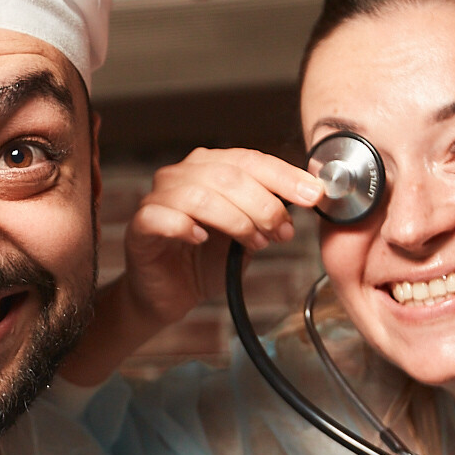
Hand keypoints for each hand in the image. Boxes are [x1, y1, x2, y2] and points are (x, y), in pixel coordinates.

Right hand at [119, 148, 322, 328]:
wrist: (172, 294)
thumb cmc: (207, 260)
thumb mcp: (249, 232)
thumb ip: (271, 211)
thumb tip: (309, 194)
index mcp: (209, 167)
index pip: (250, 159)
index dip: (284, 175)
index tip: (314, 194)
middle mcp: (181, 175)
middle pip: (228, 176)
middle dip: (264, 204)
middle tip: (283, 231)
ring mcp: (158, 198)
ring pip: (200, 195)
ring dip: (236, 220)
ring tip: (254, 243)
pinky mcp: (140, 226)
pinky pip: (161, 217)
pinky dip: (186, 226)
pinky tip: (202, 239)